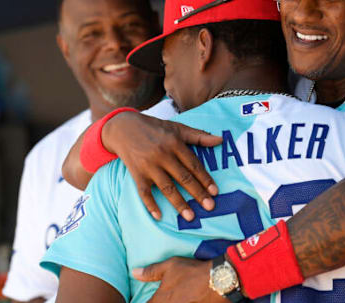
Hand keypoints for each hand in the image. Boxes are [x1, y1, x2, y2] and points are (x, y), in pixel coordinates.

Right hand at [104, 111, 222, 220]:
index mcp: (175, 143)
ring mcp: (149, 166)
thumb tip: (221, 140)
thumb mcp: (177, 128)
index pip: (193, 164)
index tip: (215, 192)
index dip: (205, 178)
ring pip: (167, 188)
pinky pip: (144, 192)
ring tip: (191, 217)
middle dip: (198, 193)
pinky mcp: (136, 174)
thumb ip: (199, 136)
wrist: (124, 127)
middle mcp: (162, 155)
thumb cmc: (155, 128)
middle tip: (210, 206)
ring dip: (179, 203)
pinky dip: (150, 205)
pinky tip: (159, 216)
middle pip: (183, 177)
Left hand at [134, 257, 227, 302]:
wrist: (219, 281)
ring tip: (175, 297)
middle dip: (157, 301)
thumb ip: (151, 271)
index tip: (146, 299)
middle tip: (166, 295)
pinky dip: (183, 302)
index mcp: (160, 301)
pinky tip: (186, 299)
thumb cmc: (192, 273)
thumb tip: (134, 273)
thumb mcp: (170, 266)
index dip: (145, 302)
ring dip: (171, 301)